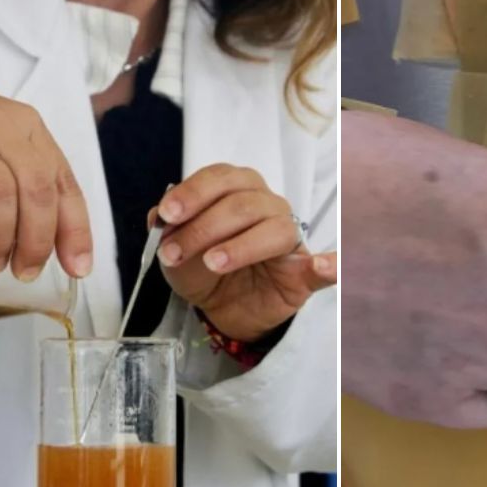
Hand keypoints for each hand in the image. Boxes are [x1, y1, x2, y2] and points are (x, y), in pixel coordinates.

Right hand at [0, 80, 92, 279]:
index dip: (75, 229)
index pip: (64, 184)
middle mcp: (6, 127)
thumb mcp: (10, 154)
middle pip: (35, 186)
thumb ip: (33, 190)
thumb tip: (58, 246)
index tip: (77, 267)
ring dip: (1, 233)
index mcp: (34, 132)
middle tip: (25, 271)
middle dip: (36, 238)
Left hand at [154, 164, 335, 342]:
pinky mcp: (303, 273)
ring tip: (213, 263)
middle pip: (243, 203)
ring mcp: (289, 238)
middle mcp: (268, 206)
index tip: (167, 214)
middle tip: (174, 253)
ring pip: (275, 228)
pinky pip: (320, 267)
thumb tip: (158, 216)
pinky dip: (328, 265)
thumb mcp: (175, 249)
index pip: (221, 178)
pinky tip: (323, 266)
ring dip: (241, 246)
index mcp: (238, 190)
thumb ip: (167, 229)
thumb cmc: (203, 269)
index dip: (193, 193)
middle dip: (204, 226)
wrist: (223, 309)